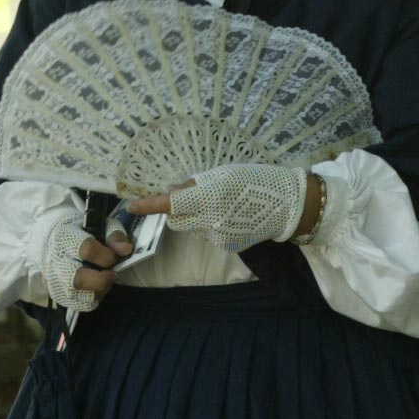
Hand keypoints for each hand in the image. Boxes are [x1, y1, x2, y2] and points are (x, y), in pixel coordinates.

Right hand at [40, 214, 134, 311]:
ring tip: (103, 278)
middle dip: (102, 279)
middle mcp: (56, 261)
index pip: (87, 250)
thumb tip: (126, 249)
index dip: (106, 256)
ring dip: (100, 289)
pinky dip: (94, 297)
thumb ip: (114, 236)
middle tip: (111, 273)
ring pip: (82, 297)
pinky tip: (95, 286)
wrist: (52, 241)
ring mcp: (56, 281)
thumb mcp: (99, 225)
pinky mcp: (59, 296)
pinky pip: (83, 305)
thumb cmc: (81, 232)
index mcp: (64, 238)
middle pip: (79, 279)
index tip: (112, 257)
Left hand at [127, 163, 308, 251]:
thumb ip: (194, 185)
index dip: (148, 205)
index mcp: (209, 196)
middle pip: (176, 219)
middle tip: (193, 198)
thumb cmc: (254, 180)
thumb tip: (170, 192)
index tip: (132, 206)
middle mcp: (210, 219)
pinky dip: (214, 225)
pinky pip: (209, 234)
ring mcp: (218, 236)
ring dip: (198, 217)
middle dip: (177, 210)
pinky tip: (232, 217)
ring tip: (224, 205)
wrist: (286, 205)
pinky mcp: (226, 245)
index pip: (170, 204)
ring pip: (193, 227)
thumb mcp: (222, 173)